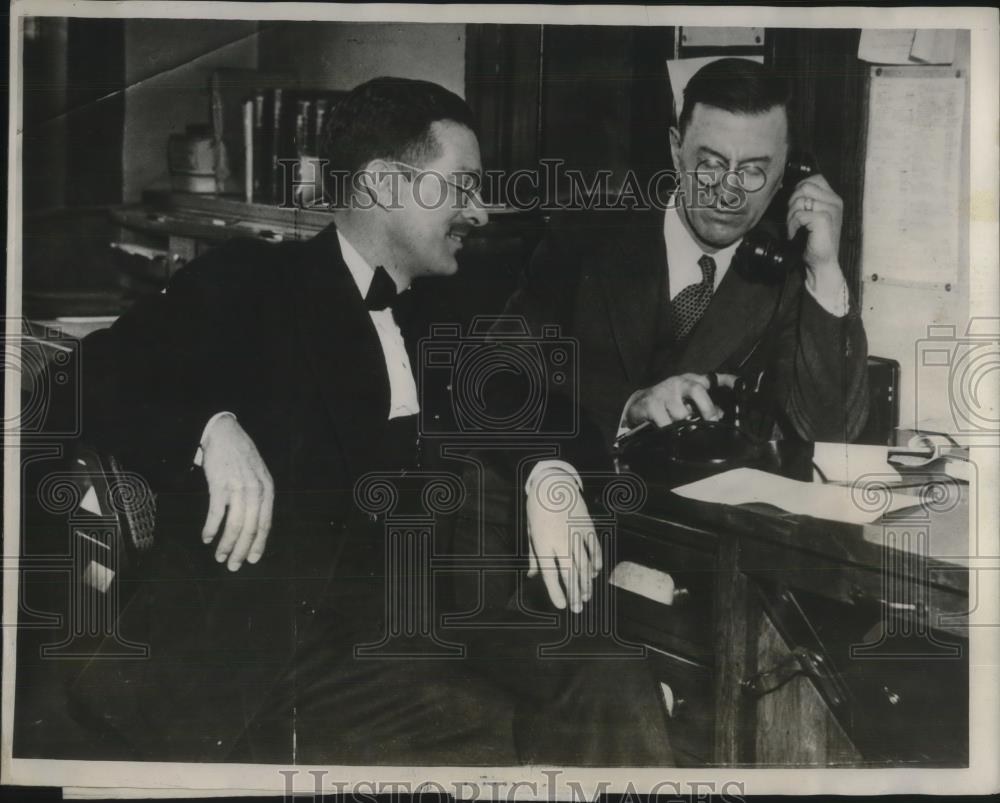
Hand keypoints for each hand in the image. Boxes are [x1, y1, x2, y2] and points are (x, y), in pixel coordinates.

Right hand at [200, 415, 273, 570]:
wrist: (225, 433)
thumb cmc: (241, 457)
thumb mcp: (258, 476)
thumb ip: (259, 498)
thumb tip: (254, 525)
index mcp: (267, 490)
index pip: (265, 524)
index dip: (258, 544)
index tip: (252, 560)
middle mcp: (256, 491)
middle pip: (250, 528)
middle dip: (242, 550)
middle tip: (233, 566)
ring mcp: (238, 488)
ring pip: (234, 525)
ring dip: (226, 544)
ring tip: (220, 556)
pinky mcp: (220, 485)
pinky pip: (216, 513)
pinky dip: (210, 528)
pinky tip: (206, 538)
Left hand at [525, 467, 601, 612]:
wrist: (554, 483)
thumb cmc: (538, 509)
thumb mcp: (531, 532)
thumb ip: (534, 556)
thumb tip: (533, 576)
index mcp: (543, 543)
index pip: (550, 574)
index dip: (556, 592)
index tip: (562, 605)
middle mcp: (561, 540)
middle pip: (570, 573)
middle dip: (574, 593)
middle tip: (578, 608)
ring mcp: (577, 534)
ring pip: (585, 564)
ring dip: (586, 582)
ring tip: (586, 596)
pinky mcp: (588, 527)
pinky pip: (595, 549)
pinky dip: (596, 563)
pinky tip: (595, 574)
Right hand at [625, 372, 736, 428]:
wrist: (638, 404)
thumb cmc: (668, 402)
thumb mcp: (687, 401)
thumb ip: (705, 406)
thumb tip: (721, 415)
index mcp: (691, 381)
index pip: (713, 378)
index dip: (728, 380)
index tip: (740, 384)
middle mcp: (679, 383)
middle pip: (697, 390)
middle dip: (706, 407)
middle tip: (710, 420)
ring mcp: (665, 392)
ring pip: (681, 413)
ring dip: (681, 424)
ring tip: (676, 424)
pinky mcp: (652, 404)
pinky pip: (666, 423)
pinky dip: (668, 429)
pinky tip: (665, 427)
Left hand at [786, 174, 848, 310]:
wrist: (822, 263)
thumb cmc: (815, 241)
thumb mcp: (812, 217)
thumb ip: (807, 201)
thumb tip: (790, 190)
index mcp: (834, 198)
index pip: (814, 179)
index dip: (799, 189)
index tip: (795, 206)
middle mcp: (835, 201)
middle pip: (804, 186)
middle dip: (792, 202)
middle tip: (792, 219)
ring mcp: (831, 209)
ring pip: (799, 199)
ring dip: (790, 216)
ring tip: (794, 228)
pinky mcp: (824, 219)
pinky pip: (799, 214)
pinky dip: (791, 225)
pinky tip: (794, 235)